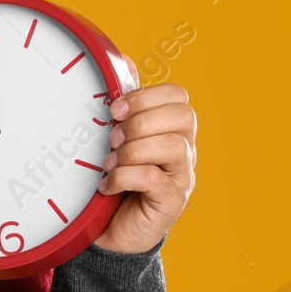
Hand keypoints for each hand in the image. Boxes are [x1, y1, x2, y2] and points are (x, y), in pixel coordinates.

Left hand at [93, 55, 196, 253]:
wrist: (106, 230)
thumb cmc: (110, 179)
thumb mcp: (110, 140)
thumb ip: (119, 107)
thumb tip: (121, 61)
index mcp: (169, 129)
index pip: (178, 96)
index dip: (146, 96)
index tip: (113, 109)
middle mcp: (182, 151)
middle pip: (185, 117)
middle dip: (142, 121)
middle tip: (112, 138)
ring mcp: (180, 177)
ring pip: (174, 146)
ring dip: (133, 151)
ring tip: (109, 163)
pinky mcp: (171, 202)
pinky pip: (154, 178)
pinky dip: (124, 177)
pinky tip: (107, 185)